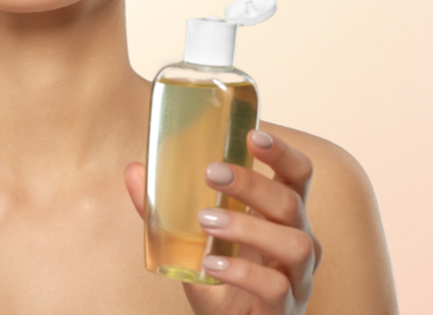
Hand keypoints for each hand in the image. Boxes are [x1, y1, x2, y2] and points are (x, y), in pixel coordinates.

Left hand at [125, 130, 321, 314]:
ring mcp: (298, 279)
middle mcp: (299, 242)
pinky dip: (242, 272)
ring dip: (249, 228)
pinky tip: (211, 264)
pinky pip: (276, 287)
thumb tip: (134, 170)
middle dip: (252, 183)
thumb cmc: (221, 281)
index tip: (252, 135)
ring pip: (295, 244)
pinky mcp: (284, 310)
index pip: (298, 175)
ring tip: (207, 221)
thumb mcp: (192, 241)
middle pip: (292, 202)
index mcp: (281, 217)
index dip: (282, 152)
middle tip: (211, 173)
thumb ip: (164, 209)